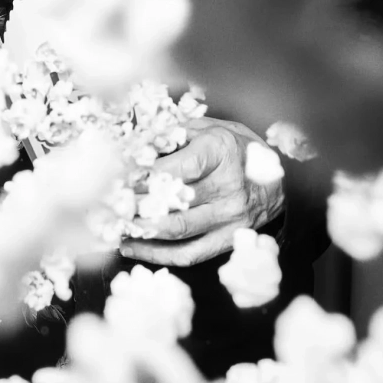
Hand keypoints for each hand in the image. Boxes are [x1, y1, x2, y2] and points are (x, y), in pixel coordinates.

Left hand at [119, 117, 284, 266]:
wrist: (279, 179)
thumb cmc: (234, 148)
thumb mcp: (208, 128)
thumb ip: (172, 134)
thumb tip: (132, 145)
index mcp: (220, 151)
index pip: (174, 169)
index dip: (139, 176)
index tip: (113, 178)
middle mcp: (228, 185)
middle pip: (172, 201)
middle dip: (132, 205)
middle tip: (103, 204)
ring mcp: (231, 216)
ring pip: (177, 230)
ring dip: (139, 231)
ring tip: (111, 225)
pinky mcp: (229, 240)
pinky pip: (189, 254)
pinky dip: (156, 254)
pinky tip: (131, 247)